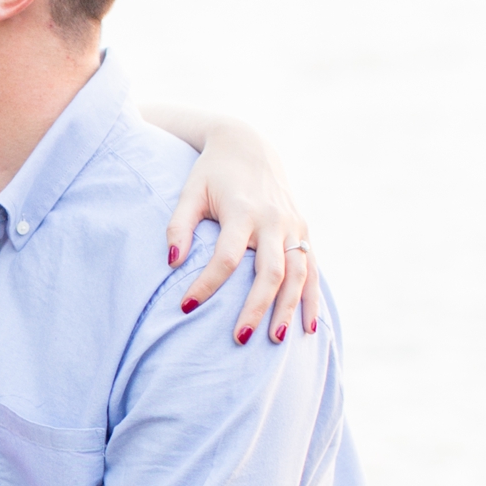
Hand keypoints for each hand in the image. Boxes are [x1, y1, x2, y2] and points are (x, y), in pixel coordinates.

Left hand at [167, 125, 319, 344]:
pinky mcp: (304, 230)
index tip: (186, 307)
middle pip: (270, 271)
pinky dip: (312, 298)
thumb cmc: (212, 174)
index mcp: (242, 211)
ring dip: (289, 308)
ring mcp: (293, 225)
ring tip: (277, 340)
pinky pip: (313, 269)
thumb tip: (172, 263)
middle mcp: (272, 220)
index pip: (226, 257)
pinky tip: (308, 326)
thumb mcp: (190, 192)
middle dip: (256, 307)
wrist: (248, 145)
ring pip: (298, 274)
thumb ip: (178, 227)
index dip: (206, 284)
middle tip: (240, 338)